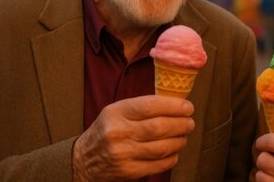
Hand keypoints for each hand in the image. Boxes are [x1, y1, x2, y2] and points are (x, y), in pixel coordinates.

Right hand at [72, 95, 194, 180]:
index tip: (187, 107)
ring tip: (184, 135)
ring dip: (179, 140)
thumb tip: (176, 103)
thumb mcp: (117, 111)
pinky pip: (159, 164)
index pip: (150, 106)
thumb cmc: (108, 130)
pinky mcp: (128, 171)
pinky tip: (174, 151)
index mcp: (116, 113)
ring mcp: (123, 154)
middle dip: (181, 124)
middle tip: (190, 122)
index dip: (173, 106)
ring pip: (162, 147)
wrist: (84, 159)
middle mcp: (118, 133)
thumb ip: (142, 106)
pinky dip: (172, 157)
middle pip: (159, 127)